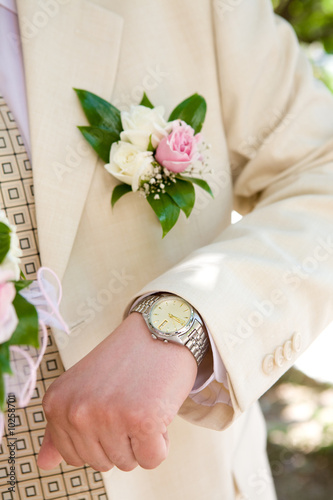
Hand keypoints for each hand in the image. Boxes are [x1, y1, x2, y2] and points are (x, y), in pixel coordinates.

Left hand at [37, 313, 196, 471]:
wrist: (160, 330)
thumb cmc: (125, 359)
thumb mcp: (83, 388)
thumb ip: (61, 427)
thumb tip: (44, 464)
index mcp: (57, 403)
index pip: (75, 456)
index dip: (100, 436)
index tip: (110, 403)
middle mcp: (77, 411)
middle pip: (102, 463)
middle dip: (121, 439)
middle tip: (128, 400)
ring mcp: (108, 416)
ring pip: (127, 464)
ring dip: (141, 440)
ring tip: (141, 401)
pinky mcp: (141, 420)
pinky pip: (152, 459)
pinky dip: (160, 440)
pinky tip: (156, 408)